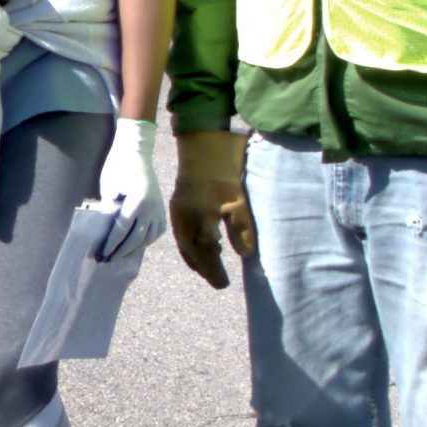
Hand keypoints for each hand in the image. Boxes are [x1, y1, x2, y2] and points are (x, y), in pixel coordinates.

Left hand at [93, 116, 167, 262]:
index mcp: (138, 202)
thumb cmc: (118, 167)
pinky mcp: (161, 208)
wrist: (136, 151)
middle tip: (107, 260)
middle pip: (136, 238)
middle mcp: (151, 208)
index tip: (101, 254)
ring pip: (149, 237)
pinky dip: (147, 240)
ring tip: (120, 255)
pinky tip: (136, 245)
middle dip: (120, 251)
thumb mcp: (108, 188)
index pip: (122, 230)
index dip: (111, 244)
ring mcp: (159, 209)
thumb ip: (109, 210)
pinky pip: (157, 230)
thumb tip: (106, 232)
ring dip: (134, 248)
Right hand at [168, 129, 255, 290]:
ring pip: (186, 242)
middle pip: (191, 252)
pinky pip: (184, 230)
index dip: (213, 271)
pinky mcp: (181, 201)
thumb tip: (246, 254)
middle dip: (203, 267)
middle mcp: (184, 220)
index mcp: (196, 223)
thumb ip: (242, 230)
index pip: (204, 255)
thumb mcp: (237, 201)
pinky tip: (206, 237)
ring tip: (210, 261)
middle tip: (215, 279)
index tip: (223, 285)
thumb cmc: (222, 171)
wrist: (203, 141)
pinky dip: (193, 241)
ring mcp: (180, 210)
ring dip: (197, 255)